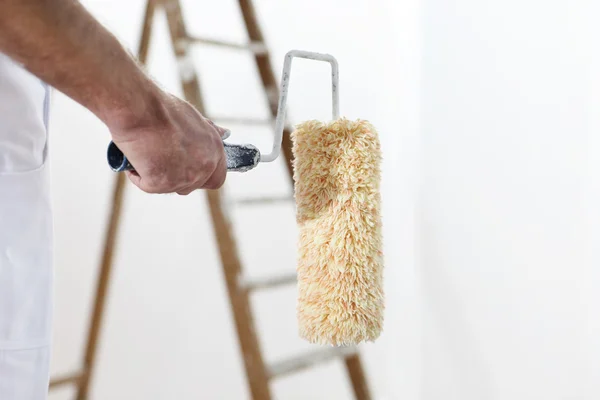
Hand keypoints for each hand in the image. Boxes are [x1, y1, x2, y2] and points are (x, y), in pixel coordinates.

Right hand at [108, 90, 226, 194]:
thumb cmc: (162, 108)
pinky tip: (136, 155)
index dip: (203, 177)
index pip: (217, 178)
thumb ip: (209, 131)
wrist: (140, 108)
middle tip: (162, 159)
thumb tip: (225, 134)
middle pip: (193, 186)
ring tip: (147, 151)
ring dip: (158, 174)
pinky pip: (147, 185)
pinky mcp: (160, 184)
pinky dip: (138, 174)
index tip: (189, 169)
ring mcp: (183, 178)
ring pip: (169, 187)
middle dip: (178, 177)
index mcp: (215, 150)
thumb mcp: (194, 117)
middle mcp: (204, 166)